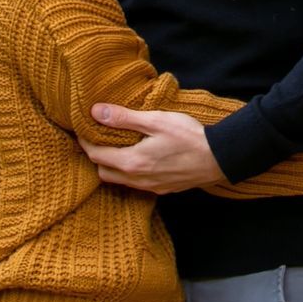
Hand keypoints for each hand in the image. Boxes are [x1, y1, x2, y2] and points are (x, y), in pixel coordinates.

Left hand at [81, 105, 226, 193]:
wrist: (220, 157)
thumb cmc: (189, 136)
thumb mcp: (155, 120)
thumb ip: (124, 118)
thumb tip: (96, 112)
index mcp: (133, 162)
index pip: (96, 155)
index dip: (85, 141)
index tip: (82, 128)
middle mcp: (138, 180)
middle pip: (104, 172)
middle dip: (95, 157)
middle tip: (96, 138)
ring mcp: (151, 187)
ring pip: (120, 181)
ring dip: (113, 166)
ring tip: (115, 147)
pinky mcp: (163, 190)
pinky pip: (136, 184)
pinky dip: (129, 173)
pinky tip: (138, 158)